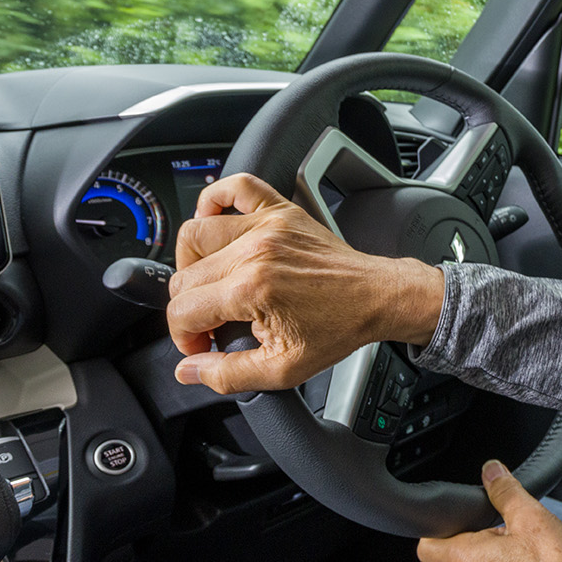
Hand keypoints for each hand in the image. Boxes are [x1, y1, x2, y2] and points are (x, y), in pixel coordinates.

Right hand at [166, 173, 444, 393]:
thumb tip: (189, 369)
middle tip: (211, 324)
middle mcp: (255, 251)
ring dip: (191, 263)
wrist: (378, 298)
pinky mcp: (281, 211)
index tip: (202, 346)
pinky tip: (215, 223)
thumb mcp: (283, 368)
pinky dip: (216, 199)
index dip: (184, 336)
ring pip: (196, 232)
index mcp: (252, 289)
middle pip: (185, 275)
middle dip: (188, 307)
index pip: (183, 309)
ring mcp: (268, 225)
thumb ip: (228, 375)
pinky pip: (237, 186)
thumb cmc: (339, 328)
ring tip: (209, 285)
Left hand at [418, 462, 561, 561]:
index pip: (426, 544)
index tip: (455, 518)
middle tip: (507, 530)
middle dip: (479, 538)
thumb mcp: (530, 517)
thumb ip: (506, 491)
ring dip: (494, 558)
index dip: (435, 528)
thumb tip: (491, 472)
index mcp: (465, 557)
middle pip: (458, 554)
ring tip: (525, 551)